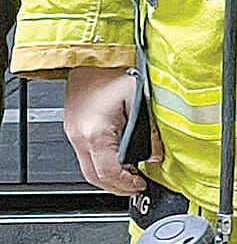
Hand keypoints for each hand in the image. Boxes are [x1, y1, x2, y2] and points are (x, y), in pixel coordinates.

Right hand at [63, 66, 153, 195]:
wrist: (91, 56)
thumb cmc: (113, 71)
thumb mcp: (139, 100)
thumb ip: (149, 131)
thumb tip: (156, 154)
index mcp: (95, 132)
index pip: (109, 172)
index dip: (126, 183)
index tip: (139, 185)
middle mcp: (79, 136)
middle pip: (94, 177)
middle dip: (116, 187)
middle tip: (134, 187)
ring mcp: (72, 133)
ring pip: (86, 169)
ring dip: (107, 177)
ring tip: (127, 176)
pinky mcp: (72, 128)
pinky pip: (84, 155)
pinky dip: (99, 163)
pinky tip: (115, 160)